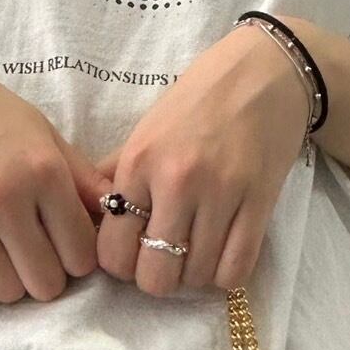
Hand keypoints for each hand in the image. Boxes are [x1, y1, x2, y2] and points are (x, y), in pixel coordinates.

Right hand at [0, 43, 113, 306]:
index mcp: (43, 171)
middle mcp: (5, 196)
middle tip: (33, 253)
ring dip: (10, 282)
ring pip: (7, 293)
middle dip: (46, 275)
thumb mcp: (45, 136)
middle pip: (46, 283)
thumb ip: (84, 182)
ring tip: (2, 254)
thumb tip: (122, 217)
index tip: (64, 245)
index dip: (77, 258)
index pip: (82, 256)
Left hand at [94, 23, 310, 296]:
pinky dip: (225, 274)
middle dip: (158, 278)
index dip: (122, 266)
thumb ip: (116, 175)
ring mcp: (221, 193)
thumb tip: (83, 215)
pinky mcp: (259, 202)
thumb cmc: (200, 100)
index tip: (135, 254)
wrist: (266, 71)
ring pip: (197, 277)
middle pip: (156, 276)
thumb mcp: (147, 131)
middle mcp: (177, 181)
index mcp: (140, 163)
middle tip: (168, 258)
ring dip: (195, 274)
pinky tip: (222, 255)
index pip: (114, 252)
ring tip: (197, 250)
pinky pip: (235, 270)